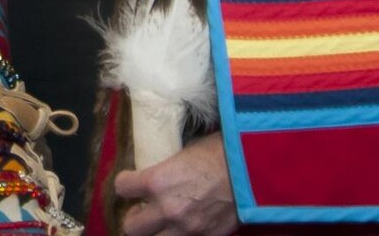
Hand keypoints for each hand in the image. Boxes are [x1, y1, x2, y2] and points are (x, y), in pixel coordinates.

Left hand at [115, 134, 236, 235]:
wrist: (255, 169)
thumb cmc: (221, 151)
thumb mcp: (185, 153)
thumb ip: (167, 169)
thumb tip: (159, 171)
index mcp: (157, 181)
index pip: (122, 188)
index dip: (125, 184)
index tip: (129, 183)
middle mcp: (167, 209)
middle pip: (131, 227)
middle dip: (133, 218)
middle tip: (141, 209)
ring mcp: (187, 228)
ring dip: (154, 232)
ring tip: (161, 223)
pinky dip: (179, 234)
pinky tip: (185, 225)